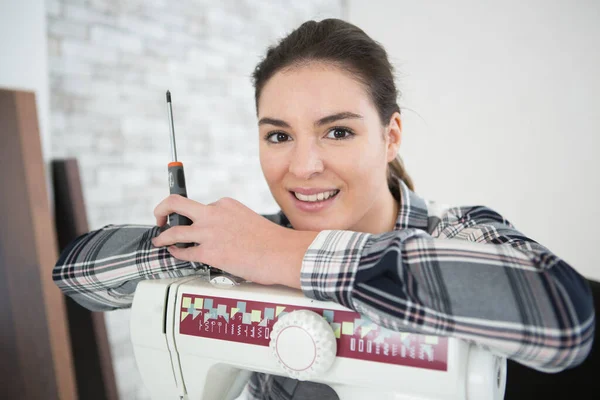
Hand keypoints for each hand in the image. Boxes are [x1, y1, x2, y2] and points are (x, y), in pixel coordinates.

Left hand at [151, 195, 317, 287]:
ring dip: (162, 236)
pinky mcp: (209, 252)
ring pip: (174, 231)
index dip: (194, 217)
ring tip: (159, 240)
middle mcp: (214, 214)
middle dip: (162, 209)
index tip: (189, 220)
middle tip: (158, 217)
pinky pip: (183, 252)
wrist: (282, 253)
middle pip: (175, 203)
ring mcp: (209, 232)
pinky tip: (174, 254)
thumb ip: (230, 223)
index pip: (201, 206)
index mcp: (225, 204)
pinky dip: (175, 253)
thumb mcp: (248, 220)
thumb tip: (221, 235)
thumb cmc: (272, 242)